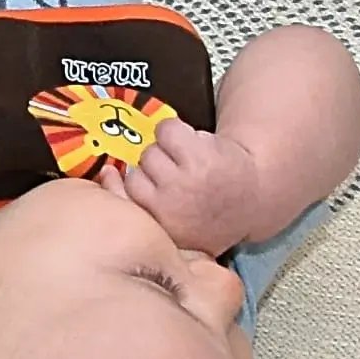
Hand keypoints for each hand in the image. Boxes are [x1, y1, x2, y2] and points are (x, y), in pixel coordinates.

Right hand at [108, 114, 269, 254]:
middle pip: (137, 169)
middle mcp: (170, 208)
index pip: (123, 198)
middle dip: (155, 168)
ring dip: (169, 150)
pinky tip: (195, 146)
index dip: (129, 184)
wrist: (255, 193)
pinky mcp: (197, 155)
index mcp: (162, 229)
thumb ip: (139, 206)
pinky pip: (167, 129)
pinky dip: (179, 132)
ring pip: (151, 149)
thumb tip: (105, 173)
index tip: (135, 179)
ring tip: (190, 162)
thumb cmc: (209, 211)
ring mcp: (184, 181)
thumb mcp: (173, 225)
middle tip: (179, 177)